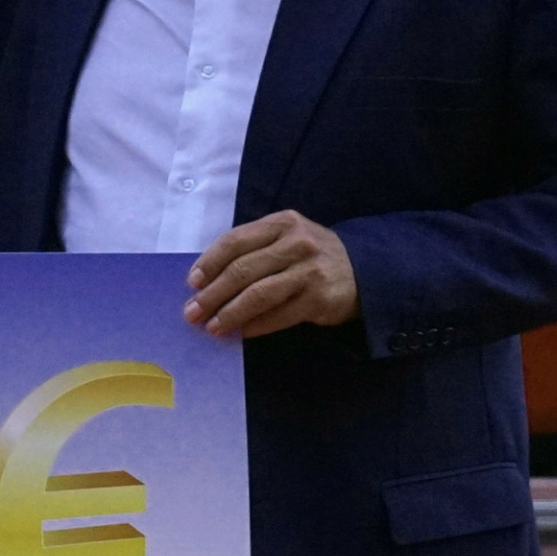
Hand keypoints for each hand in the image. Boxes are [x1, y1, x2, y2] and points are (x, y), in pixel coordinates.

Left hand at [183, 210, 359, 338]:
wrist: (364, 271)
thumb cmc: (311, 256)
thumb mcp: (286, 238)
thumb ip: (253, 249)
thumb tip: (207, 279)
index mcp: (281, 223)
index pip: (234, 241)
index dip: (209, 262)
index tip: (192, 282)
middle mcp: (296, 243)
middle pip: (242, 270)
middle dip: (212, 294)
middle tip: (192, 312)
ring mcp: (309, 271)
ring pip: (258, 294)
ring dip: (229, 313)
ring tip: (212, 327)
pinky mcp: (319, 299)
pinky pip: (278, 315)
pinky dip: (255, 325)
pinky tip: (241, 332)